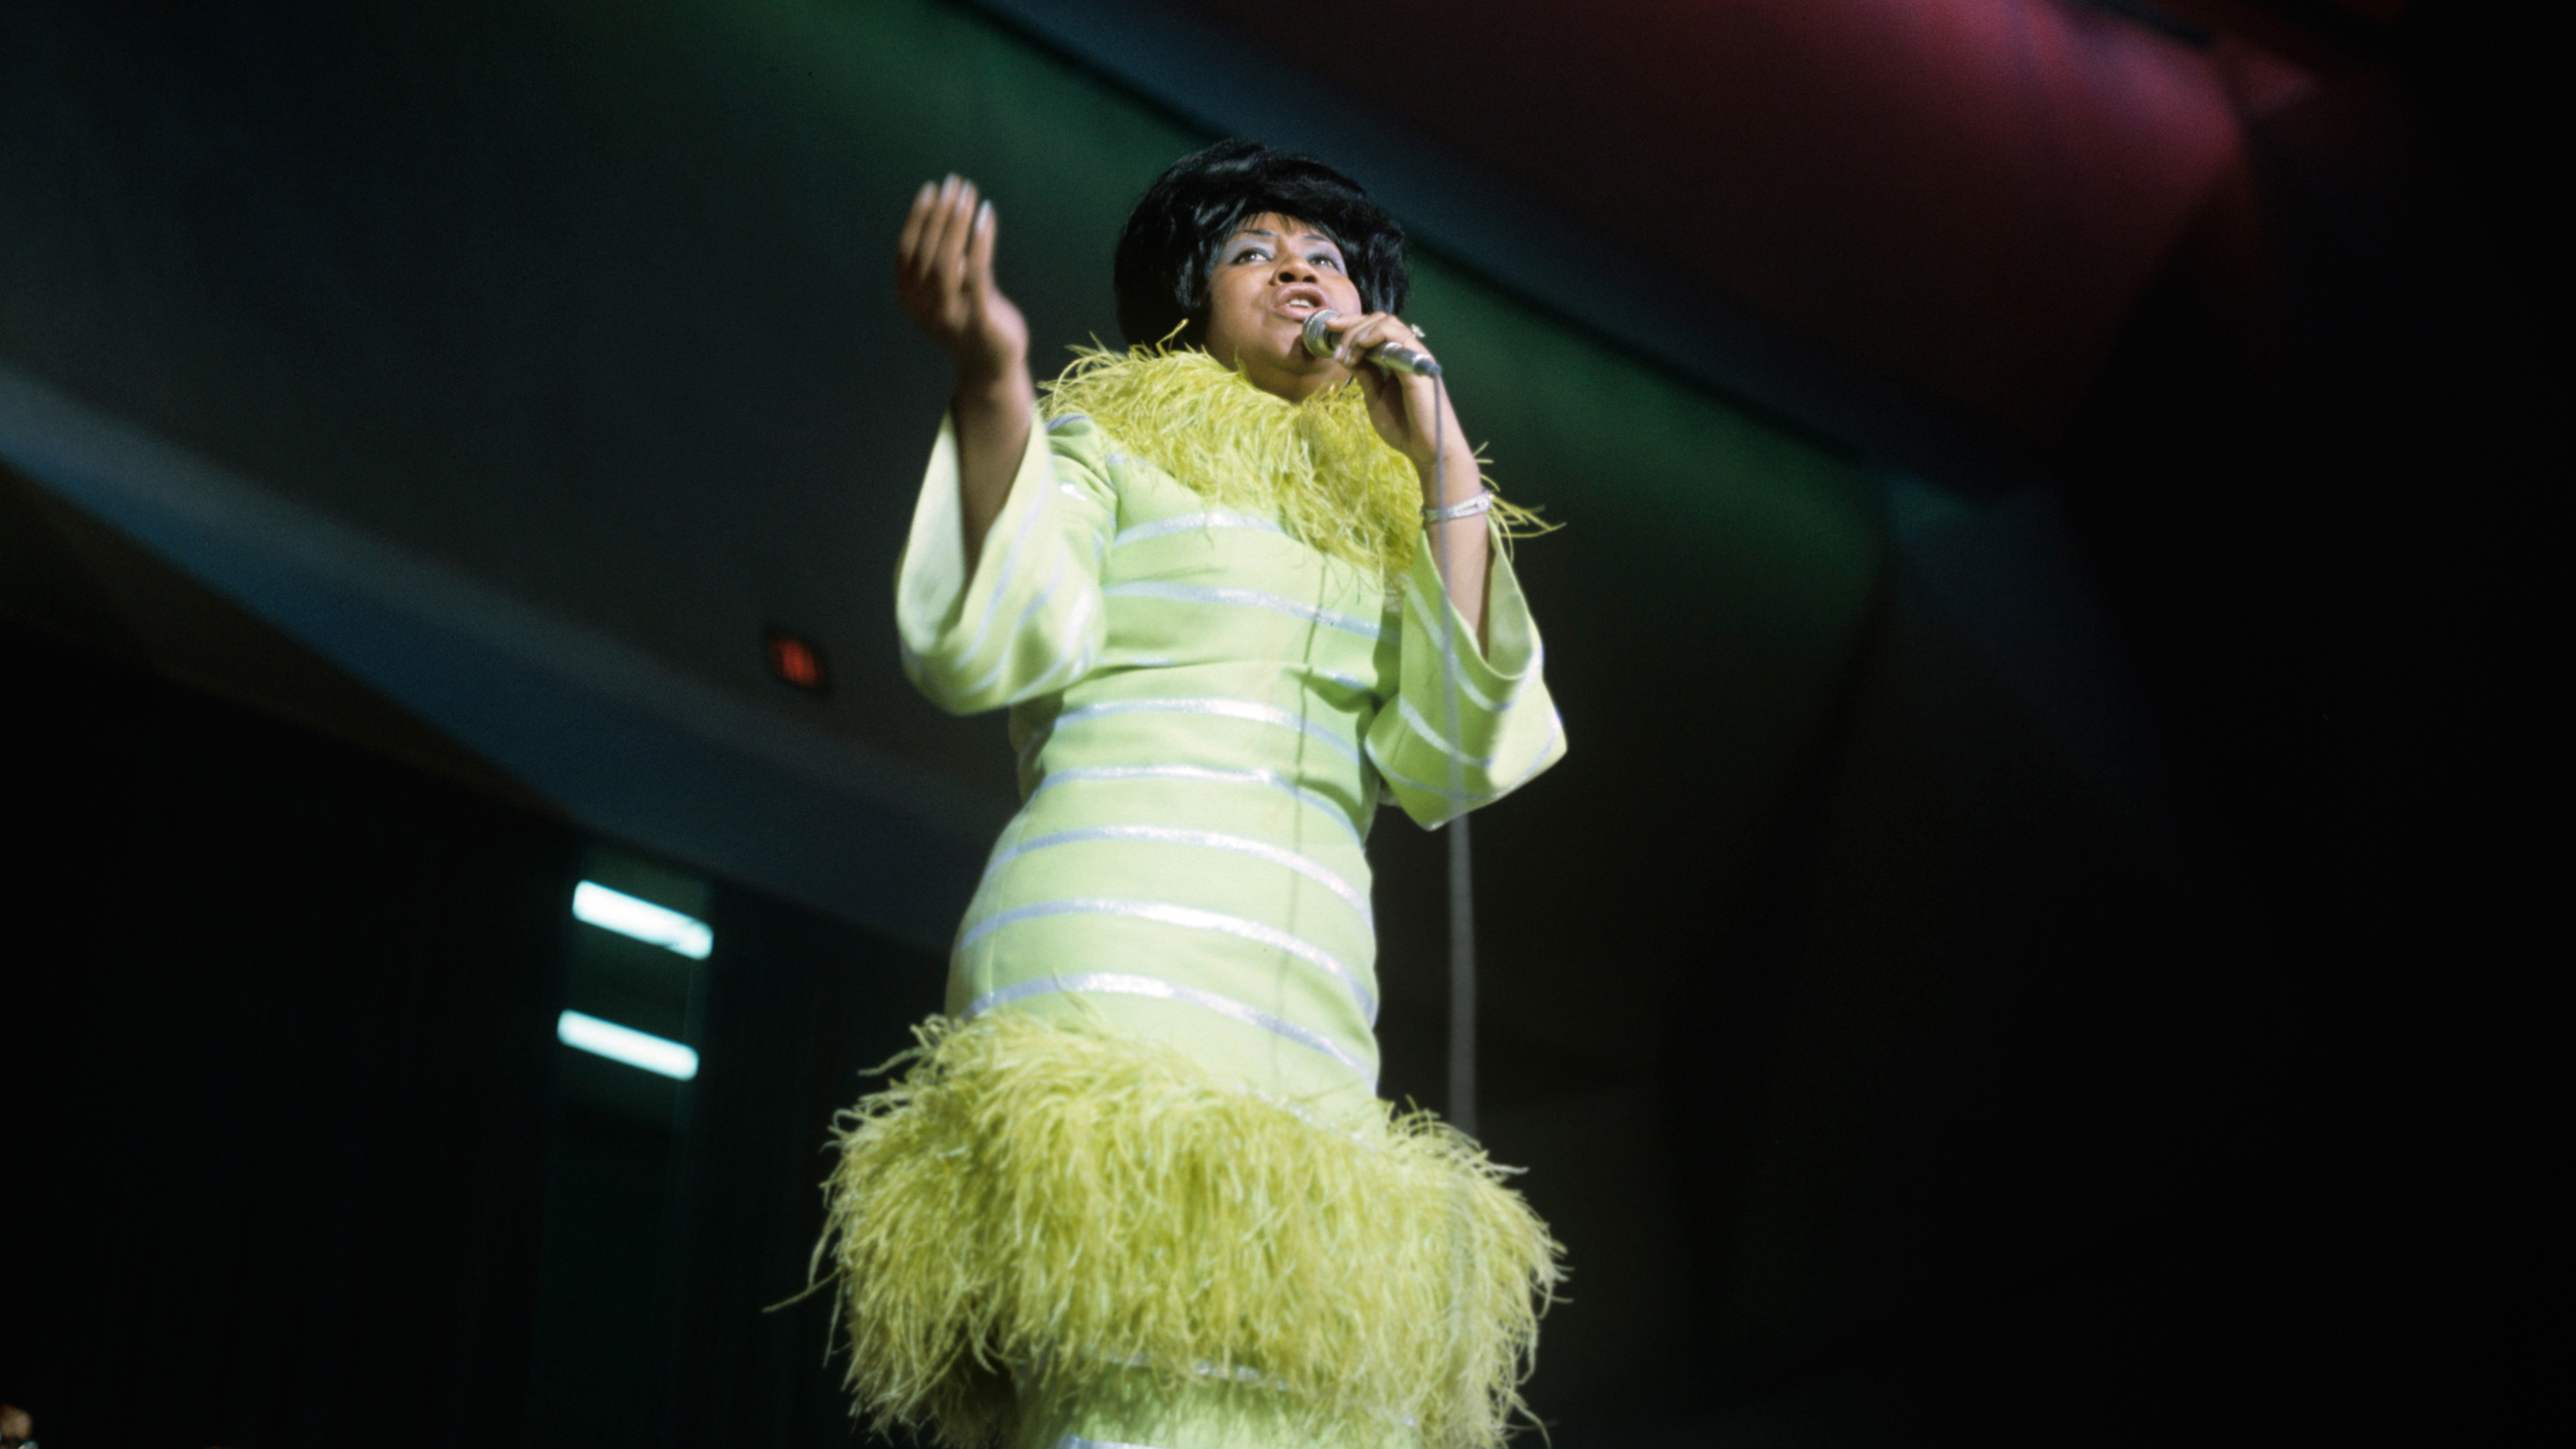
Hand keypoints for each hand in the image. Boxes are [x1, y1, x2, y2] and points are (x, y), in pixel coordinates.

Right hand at [895, 175, 1028, 386]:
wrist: (990, 370)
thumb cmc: (969, 324)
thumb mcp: (945, 294)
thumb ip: (939, 266)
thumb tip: (946, 220)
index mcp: (908, 300)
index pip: (906, 249)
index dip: (917, 217)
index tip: (932, 189)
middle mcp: (922, 308)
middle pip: (927, 249)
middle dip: (941, 212)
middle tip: (955, 184)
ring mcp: (948, 315)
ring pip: (947, 258)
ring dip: (958, 221)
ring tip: (969, 195)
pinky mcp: (977, 319)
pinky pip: (977, 272)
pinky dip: (980, 240)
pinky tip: (986, 216)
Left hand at [1329, 312, 1459, 471]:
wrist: (1426, 449)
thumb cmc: (1404, 428)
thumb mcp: (1375, 397)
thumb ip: (1365, 374)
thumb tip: (1346, 355)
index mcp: (1397, 360)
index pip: (1374, 329)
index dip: (1351, 324)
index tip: (1328, 328)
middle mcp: (1407, 353)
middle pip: (1378, 320)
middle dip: (1350, 325)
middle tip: (1334, 346)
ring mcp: (1413, 355)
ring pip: (1386, 322)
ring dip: (1359, 332)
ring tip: (1345, 353)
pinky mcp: (1417, 363)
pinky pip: (1397, 336)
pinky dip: (1375, 335)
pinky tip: (1360, 348)